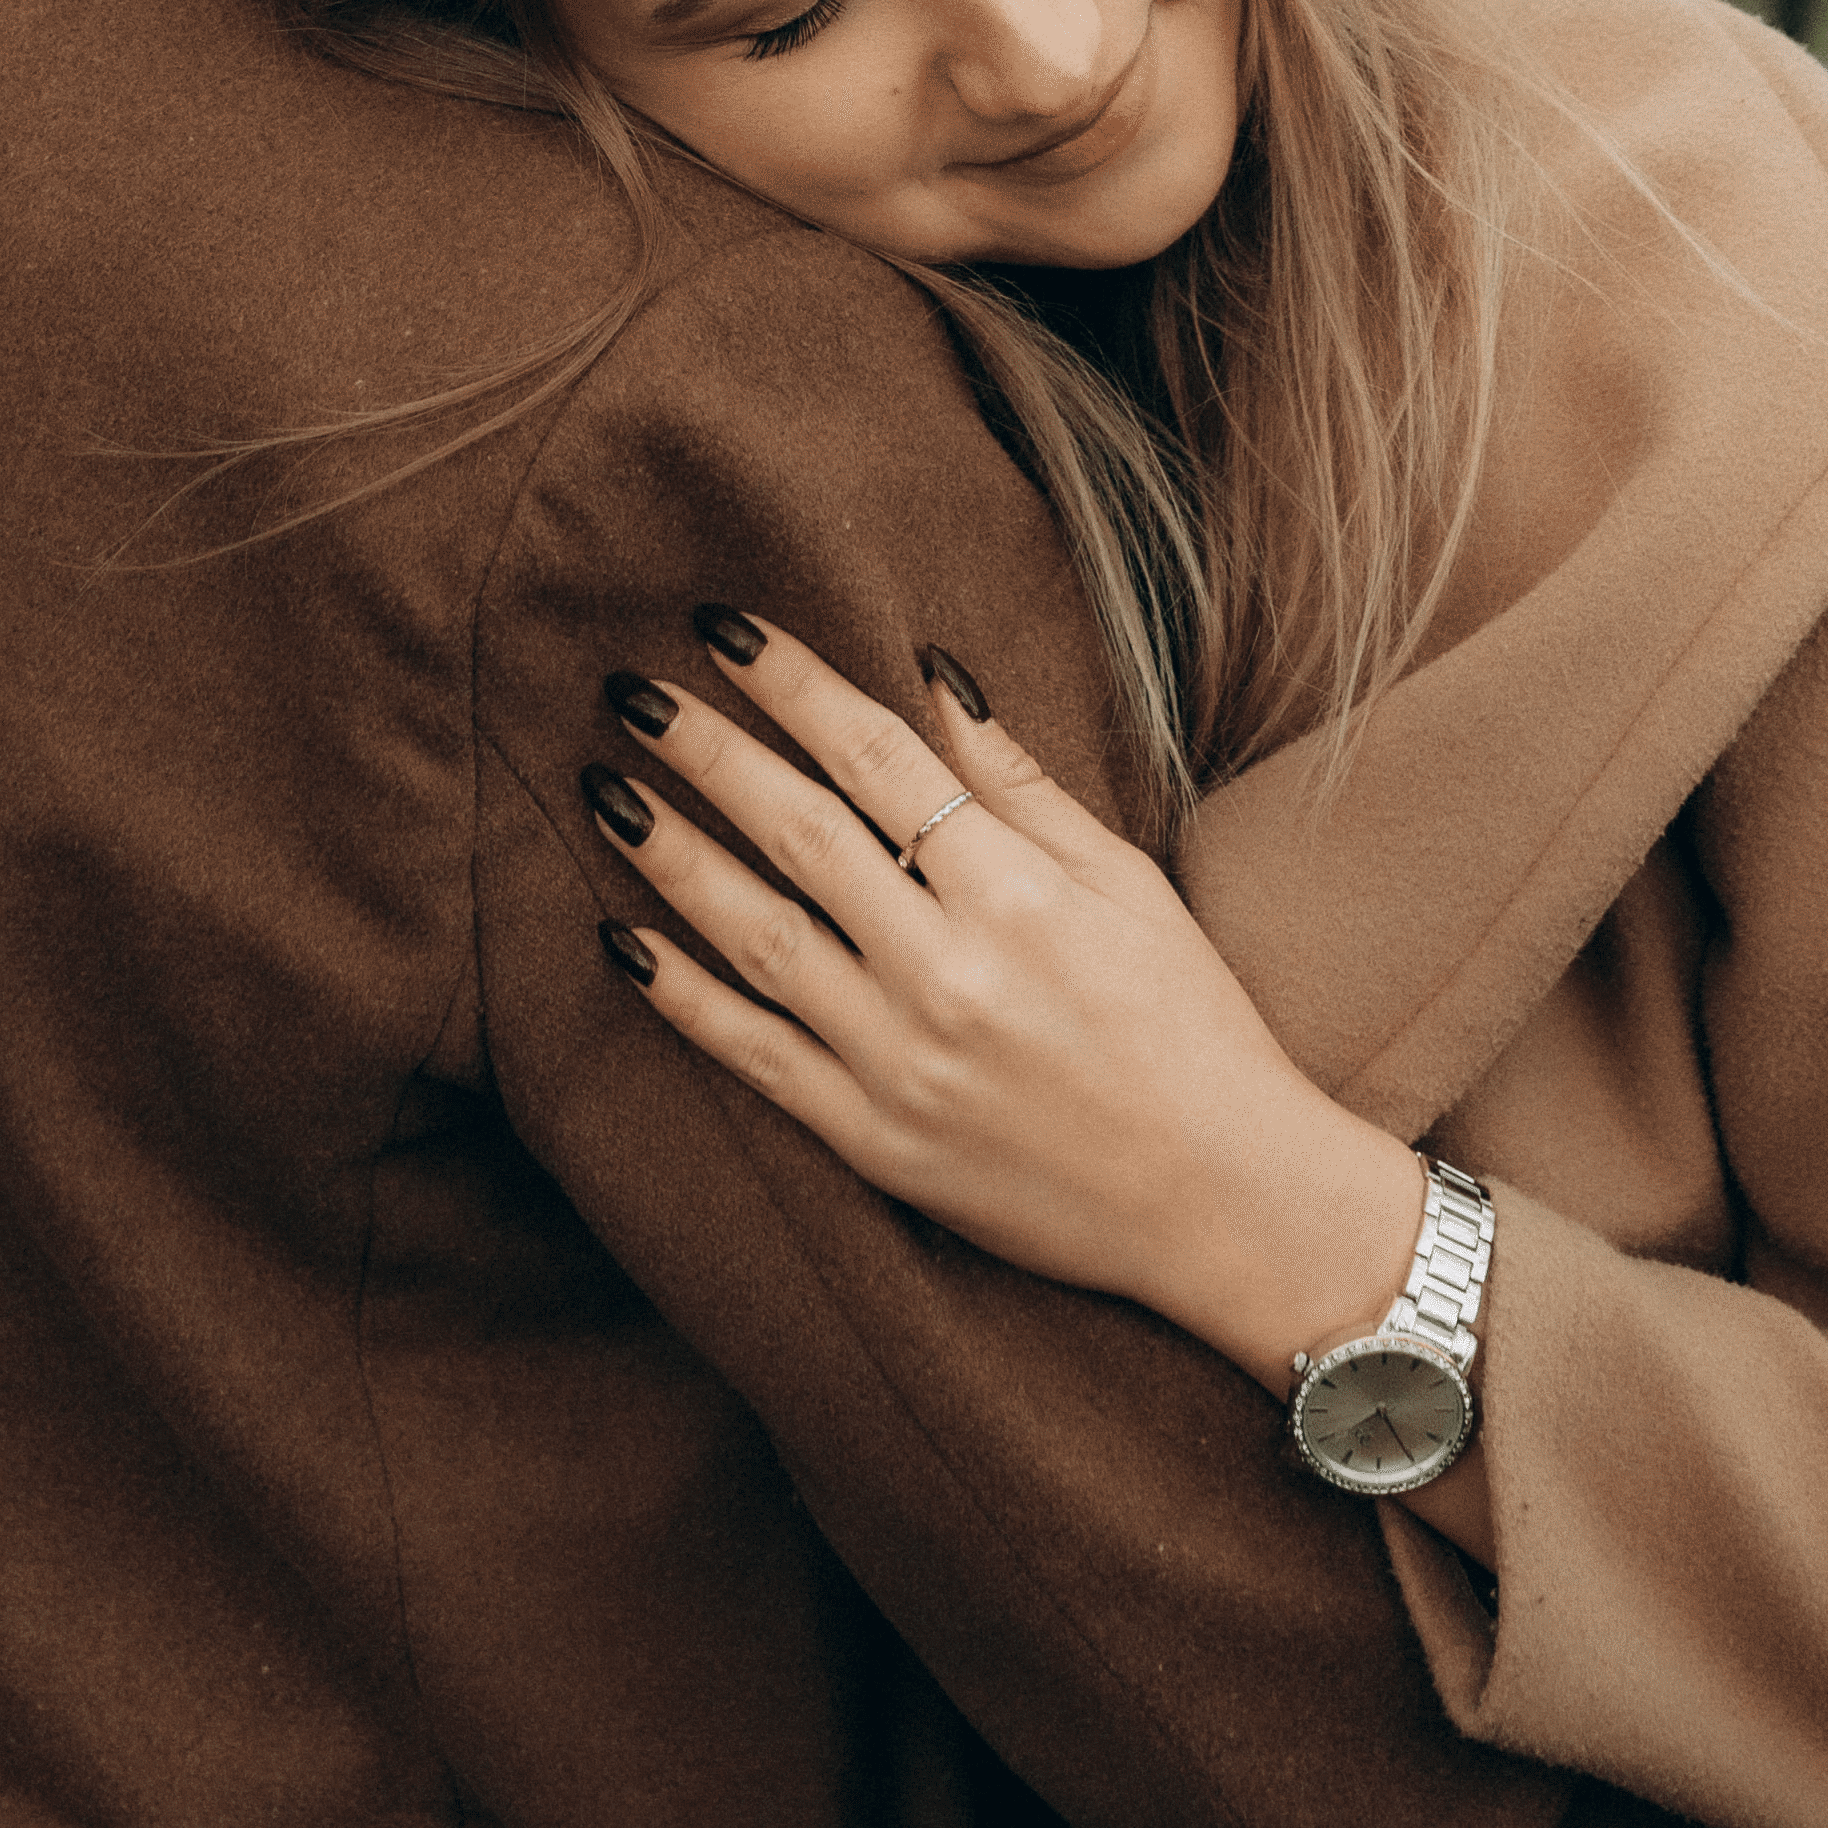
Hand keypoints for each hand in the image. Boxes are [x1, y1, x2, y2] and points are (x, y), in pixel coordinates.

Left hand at [585, 618, 1431, 1394]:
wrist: (1220, 1201)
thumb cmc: (1187, 1024)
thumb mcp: (1124, 883)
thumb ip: (1018, 782)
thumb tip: (930, 673)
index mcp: (1019, 895)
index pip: (878, 758)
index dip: (794, 683)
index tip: (722, 627)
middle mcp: (950, 973)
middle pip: (800, 832)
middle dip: (707, 750)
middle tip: (629, 689)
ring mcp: (904, 1062)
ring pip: (758, 936)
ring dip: (672, 856)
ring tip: (606, 789)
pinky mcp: (876, 1141)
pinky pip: (756, 1056)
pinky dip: (683, 998)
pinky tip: (623, 939)